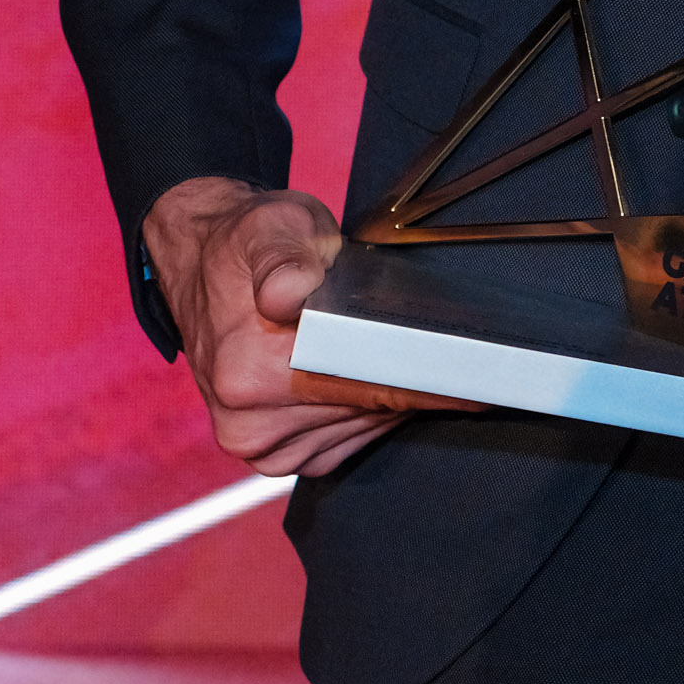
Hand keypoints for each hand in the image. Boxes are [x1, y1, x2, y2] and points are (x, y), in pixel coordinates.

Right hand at [141, 176, 463, 479]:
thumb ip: (286, 258)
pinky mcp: (275, 456)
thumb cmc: (247, 245)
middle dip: (416, 380)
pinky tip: (370, 375)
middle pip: (372, 411)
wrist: (200, 267)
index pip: (368, 385)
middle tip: (449, 345)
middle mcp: (249, 422)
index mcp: (248, 371)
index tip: (483, 377)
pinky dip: (369, 414)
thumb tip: (291, 293)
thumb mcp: (272, 227)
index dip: (431, 379)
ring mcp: (260, 446)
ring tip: (390, 348)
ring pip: (365, 430)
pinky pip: (346, 443)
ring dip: (392, 397)